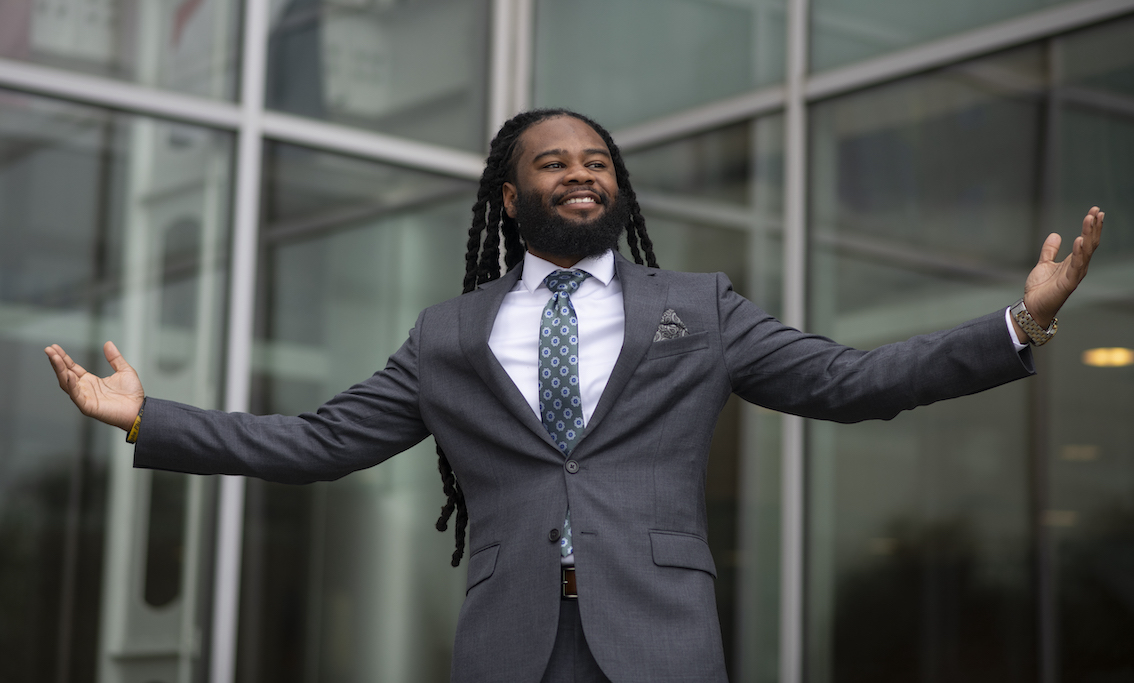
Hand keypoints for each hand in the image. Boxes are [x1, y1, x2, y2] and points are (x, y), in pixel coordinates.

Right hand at [45, 341, 144, 431]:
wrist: (139, 409)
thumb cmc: (132, 394)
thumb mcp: (124, 370)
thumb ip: (115, 358)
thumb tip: (108, 343)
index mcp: (90, 381)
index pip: (72, 367)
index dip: (63, 358)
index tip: (54, 347)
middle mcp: (84, 389)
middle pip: (65, 374)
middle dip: (56, 362)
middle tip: (48, 349)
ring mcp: (85, 398)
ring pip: (67, 383)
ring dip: (59, 370)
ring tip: (54, 357)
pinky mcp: (88, 406)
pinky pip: (76, 395)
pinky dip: (71, 385)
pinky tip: (67, 374)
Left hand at [1020, 206, 1103, 330]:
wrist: (1032, 306)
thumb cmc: (1040, 288)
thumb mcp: (1044, 264)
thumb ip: (1050, 250)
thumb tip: (1055, 235)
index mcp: (1073, 261)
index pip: (1086, 241)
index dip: (1091, 226)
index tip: (1095, 211)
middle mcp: (1078, 267)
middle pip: (1090, 243)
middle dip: (1094, 227)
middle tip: (1097, 211)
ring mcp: (1075, 274)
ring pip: (1086, 251)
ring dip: (1089, 235)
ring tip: (1091, 219)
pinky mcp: (1069, 282)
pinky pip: (1076, 265)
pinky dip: (1078, 252)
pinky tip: (1079, 240)